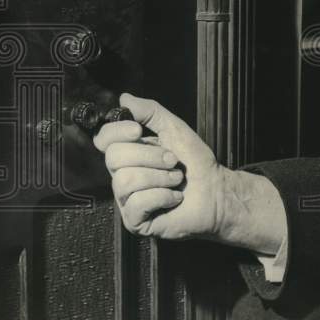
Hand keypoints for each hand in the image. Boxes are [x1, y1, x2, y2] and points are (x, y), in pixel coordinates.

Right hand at [94, 92, 287, 254]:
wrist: (216, 191)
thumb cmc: (195, 162)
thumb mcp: (174, 128)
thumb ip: (150, 112)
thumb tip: (124, 98)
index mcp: (129, 153)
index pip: (103, 139)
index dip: (117, 132)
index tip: (138, 130)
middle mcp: (123, 175)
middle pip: (114, 157)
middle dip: (151, 156)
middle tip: (173, 161)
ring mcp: (127, 199)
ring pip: (125, 180)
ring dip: (160, 177)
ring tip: (176, 180)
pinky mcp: (135, 220)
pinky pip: (137, 203)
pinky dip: (163, 196)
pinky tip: (174, 198)